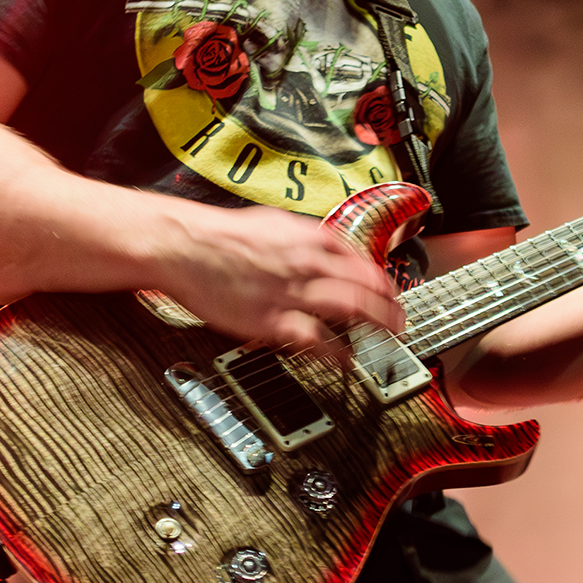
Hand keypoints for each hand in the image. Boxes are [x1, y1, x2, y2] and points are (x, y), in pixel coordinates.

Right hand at [157, 202, 403, 351]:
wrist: (183, 246)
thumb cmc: (220, 236)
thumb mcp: (271, 221)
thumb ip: (303, 235)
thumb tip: (325, 245)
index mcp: (307, 238)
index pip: (359, 258)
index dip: (380, 278)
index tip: (388, 292)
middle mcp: (306, 263)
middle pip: (364, 283)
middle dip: (389, 304)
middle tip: (399, 320)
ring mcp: (290, 292)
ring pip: (350, 308)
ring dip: (376, 325)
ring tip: (387, 339)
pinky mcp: (271, 320)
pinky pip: (315, 339)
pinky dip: (336, 352)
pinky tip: (346, 361)